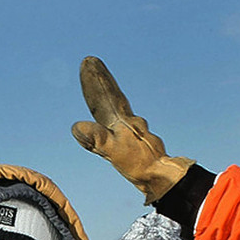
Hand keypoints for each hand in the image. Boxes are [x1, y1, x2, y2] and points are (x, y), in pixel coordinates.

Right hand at [71, 56, 193, 203]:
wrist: (163, 177)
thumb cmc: (139, 164)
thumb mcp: (114, 151)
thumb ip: (96, 138)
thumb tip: (77, 126)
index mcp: (120, 121)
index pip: (105, 96)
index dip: (95, 80)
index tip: (88, 62)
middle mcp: (127, 122)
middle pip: (112, 97)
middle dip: (101, 80)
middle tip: (91, 62)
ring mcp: (132, 131)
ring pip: (119, 108)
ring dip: (109, 94)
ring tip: (100, 83)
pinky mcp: (135, 142)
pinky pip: (121, 123)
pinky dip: (116, 115)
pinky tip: (114, 121)